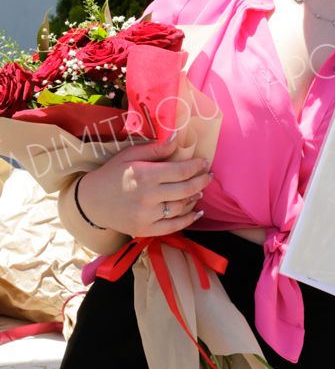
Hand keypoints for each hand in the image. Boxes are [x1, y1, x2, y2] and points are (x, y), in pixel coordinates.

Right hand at [77, 134, 212, 236]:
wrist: (92, 202)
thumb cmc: (113, 174)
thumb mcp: (131, 155)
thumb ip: (156, 149)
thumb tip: (178, 139)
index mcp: (145, 175)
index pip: (180, 171)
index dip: (196, 166)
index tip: (204, 162)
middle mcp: (148, 197)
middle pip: (185, 189)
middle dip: (202, 181)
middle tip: (209, 175)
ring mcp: (147, 216)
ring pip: (180, 207)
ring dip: (194, 197)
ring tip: (200, 189)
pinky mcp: (145, 229)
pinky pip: (173, 227)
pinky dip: (188, 220)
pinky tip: (197, 212)